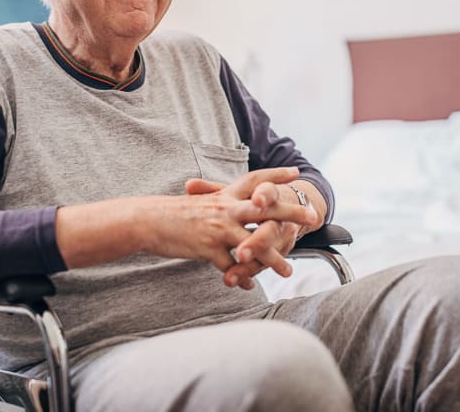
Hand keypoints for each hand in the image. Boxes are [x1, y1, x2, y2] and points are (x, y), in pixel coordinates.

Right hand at [144, 167, 314, 281]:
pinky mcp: (208, 248)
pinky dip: (240, 277)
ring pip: (254, 244)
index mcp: (224, 195)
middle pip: (265, 208)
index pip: (255, 180)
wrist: (147, 221)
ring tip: (288, 271)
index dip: (276, 175)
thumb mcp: (200, 202)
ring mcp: (218, 228)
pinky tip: (247, 286)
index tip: (296, 172)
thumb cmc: (173, 213)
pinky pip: (231, 266)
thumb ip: (221, 205)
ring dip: (273, 259)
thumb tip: (235, 209)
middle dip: (291, 212)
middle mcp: (225, 208)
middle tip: (313, 216)